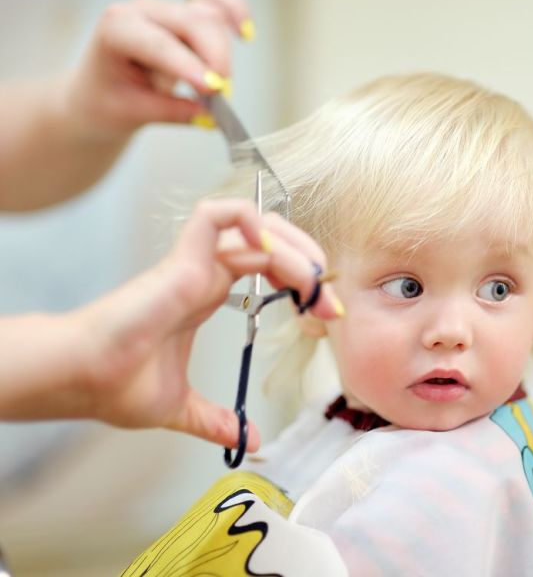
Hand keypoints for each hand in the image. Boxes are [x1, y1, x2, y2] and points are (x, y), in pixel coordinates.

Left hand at [67, 0, 252, 139]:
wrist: (101, 92)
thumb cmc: (108, 100)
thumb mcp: (132, 113)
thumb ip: (171, 112)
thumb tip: (209, 116)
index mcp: (116, 29)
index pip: (157, 43)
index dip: (187, 64)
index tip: (212, 89)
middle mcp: (143, 12)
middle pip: (191, 22)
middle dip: (214, 57)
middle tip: (222, 95)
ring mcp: (167, 10)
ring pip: (208, 17)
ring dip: (222, 51)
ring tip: (219, 88)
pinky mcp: (187, 16)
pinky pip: (216, 5)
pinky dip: (234, 13)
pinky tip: (245, 33)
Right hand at [75, 199, 341, 449]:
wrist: (81, 380)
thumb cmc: (116, 384)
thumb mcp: (182, 408)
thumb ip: (216, 420)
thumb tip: (249, 438)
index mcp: (207, 294)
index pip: (267, 267)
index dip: (301, 282)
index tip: (325, 314)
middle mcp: (205, 273)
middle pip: (270, 242)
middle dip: (308, 261)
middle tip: (328, 298)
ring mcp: (194, 263)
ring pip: (255, 227)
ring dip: (294, 247)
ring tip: (312, 282)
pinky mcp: (182, 260)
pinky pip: (217, 216)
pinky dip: (250, 220)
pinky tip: (272, 249)